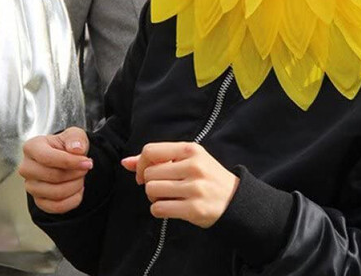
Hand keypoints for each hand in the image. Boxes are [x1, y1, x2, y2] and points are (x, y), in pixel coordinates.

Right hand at [19, 127, 92, 213]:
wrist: (66, 159)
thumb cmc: (67, 145)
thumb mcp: (74, 135)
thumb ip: (76, 138)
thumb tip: (76, 149)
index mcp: (32, 147)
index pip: (48, 158)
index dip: (70, 162)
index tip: (87, 162)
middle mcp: (27, 168)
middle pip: (53, 177)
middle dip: (75, 173)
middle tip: (85, 167)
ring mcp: (31, 186)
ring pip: (56, 193)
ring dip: (76, 186)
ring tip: (81, 177)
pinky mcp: (38, 201)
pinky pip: (57, 207)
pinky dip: (73, 200)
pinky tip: (78, 189)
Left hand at [121, 142, 239, 226]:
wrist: (234, 199)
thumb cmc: (207, 176)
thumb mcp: (187, 159)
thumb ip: (158, 159)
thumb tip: (125, 162)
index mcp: (190, 150)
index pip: (151, 151)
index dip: (140, 164)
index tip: (144, 174)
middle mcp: (193, 166)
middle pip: (149, 174)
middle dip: (149, 183)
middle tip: (162, 188)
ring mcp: (194, 188)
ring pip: (151, 191)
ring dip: (153, 197)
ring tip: (167, 197)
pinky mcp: (193, 209)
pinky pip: (158, 209)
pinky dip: (159, 210)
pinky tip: (171, 207)